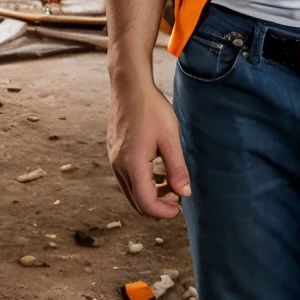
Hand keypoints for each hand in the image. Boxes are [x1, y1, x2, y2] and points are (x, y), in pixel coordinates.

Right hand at [108, 77, 190, 218]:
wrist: (129, 87)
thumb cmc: (151, 110)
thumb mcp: (170, 138)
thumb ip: (177, 168)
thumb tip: (184, 193)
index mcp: (133, 166)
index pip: (146, 203)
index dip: (164, 212)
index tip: (180, 208)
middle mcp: (119, 167)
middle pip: (137, 202)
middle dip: (159, 205)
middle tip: (178, 194)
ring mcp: (114, 161)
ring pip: (132, 192)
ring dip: (151, 194)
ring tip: (171, 182)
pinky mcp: (114, 154)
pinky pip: (127, 179)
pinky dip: (143, 183)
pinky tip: (158, 172)